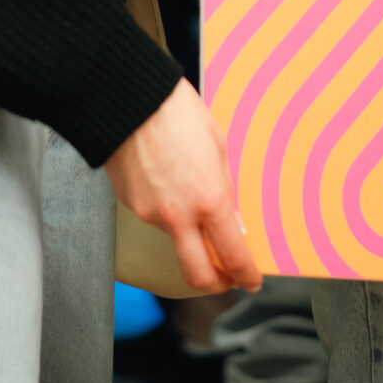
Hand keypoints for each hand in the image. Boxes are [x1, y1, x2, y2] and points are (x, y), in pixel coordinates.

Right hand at [105, 78, 260, 292]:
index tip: (251, 280)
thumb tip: (232, 221)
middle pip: (197, 275)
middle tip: (227, 278)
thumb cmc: (178, 112)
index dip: (246, 275)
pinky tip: (168, 182)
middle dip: (216, 284)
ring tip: (192, 196)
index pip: (232, 255)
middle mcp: (179, 216)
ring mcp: (151, 215)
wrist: (130, 98)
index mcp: (209, 199)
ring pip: (175, 240)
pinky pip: (155, 219)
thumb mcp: (218, 146)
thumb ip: (226, 189)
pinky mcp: (131, 206)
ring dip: (190, 234)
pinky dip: (167, 211)